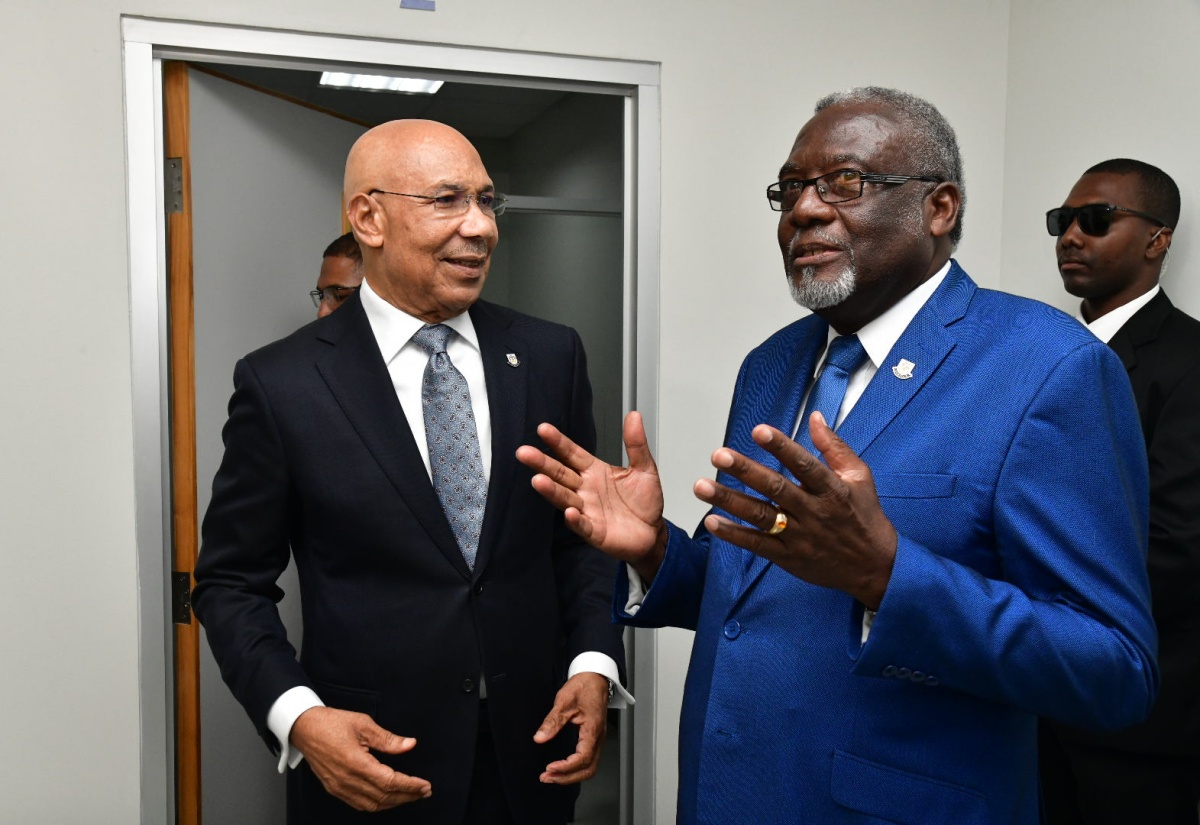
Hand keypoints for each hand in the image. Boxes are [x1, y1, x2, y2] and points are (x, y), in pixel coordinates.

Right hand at [289, 706, 431, 811]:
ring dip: (394, 802)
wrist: (304, 728)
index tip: (425, 785)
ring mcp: (339, 787)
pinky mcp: (335, 789)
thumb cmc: (331, 723)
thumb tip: (410, 744)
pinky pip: (359, 804)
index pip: (389, 781)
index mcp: (355, 762)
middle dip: (407, 796)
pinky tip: (388, 799)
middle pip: (383, 797)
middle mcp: (347, 779)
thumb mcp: (363, 723)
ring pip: (372, 805)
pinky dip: (377, 805)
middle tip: (424, 791)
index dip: (410, 785)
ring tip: (410, 795)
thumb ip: (388, 739)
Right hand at [517, 411, 666, 580]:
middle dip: (542, 463)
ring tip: (538, 481)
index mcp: (594, 471)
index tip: (543, 429)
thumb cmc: (644, 501)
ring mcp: (587, 510)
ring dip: (551, 490)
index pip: (572, 454)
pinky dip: (575, 519)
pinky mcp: (594, 531)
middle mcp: (585, 489)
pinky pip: (582, 525)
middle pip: (560, 473)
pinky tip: (569, 512)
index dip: (558, 442)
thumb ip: (636, 444)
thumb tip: (634, 416)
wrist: (652, 532)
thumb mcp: (645, 468)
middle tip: (524, 452)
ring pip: (565, 498)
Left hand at [533, 672, 609, 783]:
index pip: (582, 757)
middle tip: (547, 777)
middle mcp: (598, 737)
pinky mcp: (594, 739)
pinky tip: (562, 768)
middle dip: (567, 777)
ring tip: (552, 776)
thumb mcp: (564, 701)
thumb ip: (552, 721)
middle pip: (588, 769)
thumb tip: (539, 738)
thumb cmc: (583, 687)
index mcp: (592, 729)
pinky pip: (588, 761)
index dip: (565, 767)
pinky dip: (575, 769)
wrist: (595, 678)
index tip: (549, 768)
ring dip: (571, 776)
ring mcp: (598, 739)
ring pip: (590, 768)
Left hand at [693, 413, 897, 608]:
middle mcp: (813, 512)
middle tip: (719, 455)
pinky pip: (757, 544)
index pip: (804, 464)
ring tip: (701, 486)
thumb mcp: (859, 477)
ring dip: (729, 500)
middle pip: (775, 489)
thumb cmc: (865, 516)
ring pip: (760, 516)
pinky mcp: (788, 557)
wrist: (874, 567)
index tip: (758, 431)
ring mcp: (798, 536)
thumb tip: (815, 417)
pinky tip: (712, 521)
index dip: (781, 447)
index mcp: (831, 490)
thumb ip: (834, 447)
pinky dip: (734, 534)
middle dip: (745, 471)